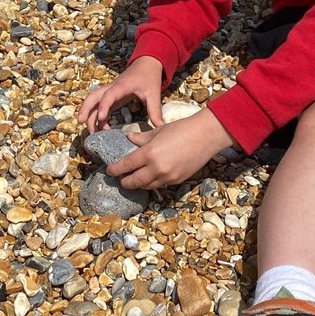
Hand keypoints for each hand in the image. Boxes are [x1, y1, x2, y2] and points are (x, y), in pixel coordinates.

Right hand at [78, 56, 164, 132]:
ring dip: (88, 113)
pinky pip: (99, 104)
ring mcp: (109, 91)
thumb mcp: (154, 93)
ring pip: (92, 100)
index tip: (101, 119)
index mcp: (122, 86)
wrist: (146, 64)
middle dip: (85, 109)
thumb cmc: (149, 77)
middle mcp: (112, 87)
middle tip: (82, 123)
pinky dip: (96, 115)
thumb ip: (155, 110)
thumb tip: (159, 127)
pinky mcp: (111, 95)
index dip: (104, 106)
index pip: (109, 95)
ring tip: (91, 131)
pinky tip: (102, 127)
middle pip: (92, 96)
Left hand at [105, 108, 234, 188]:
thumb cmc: (181, 129)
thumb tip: (129, 138)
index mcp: (149, 153)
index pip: (126, 166)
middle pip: (134, 182)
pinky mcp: (177, 181)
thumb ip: (141, 138)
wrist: (205, 136)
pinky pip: (160, 184)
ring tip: (133, 179)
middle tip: (120, 178)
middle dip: (124, 182)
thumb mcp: (158, 132)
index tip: (109, 171)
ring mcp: (167, 176)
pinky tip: (150, 177)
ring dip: (138, 184)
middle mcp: (156, 168)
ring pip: (147, 186)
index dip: (115, 170)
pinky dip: (152, 182)